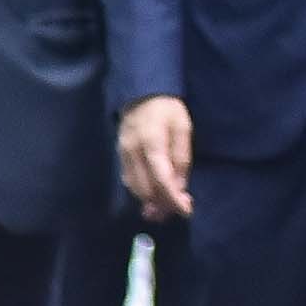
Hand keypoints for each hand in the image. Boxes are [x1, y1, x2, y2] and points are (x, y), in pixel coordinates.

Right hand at [118, 95, 194, 220]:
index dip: (173, 198)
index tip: (186, 210)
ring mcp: (123, 155)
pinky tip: (153, 196)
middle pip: (146, 189)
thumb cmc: (167, 110)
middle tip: (179, 210)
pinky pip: (129, 181)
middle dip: (163, 204)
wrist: (141, 94)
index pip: (162, 179)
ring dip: (151, 201)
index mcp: (152, 143)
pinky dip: (142, 192)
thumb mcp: (182, 128)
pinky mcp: (119, 156)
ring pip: (135, 188)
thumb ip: (181, 158)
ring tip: (167, 208)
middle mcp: (134, 153)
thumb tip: (180, 187)